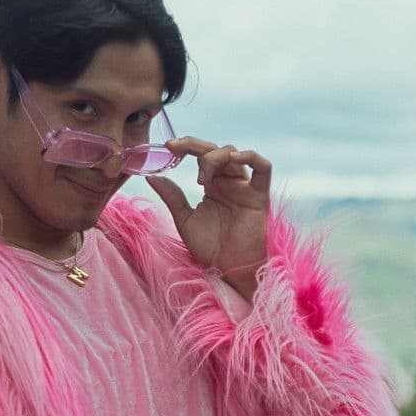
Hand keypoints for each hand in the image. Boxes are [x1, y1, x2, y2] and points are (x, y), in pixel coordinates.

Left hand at [146, 137, 270, 300]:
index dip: (185, 146)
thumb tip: (151, 175)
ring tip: (202, 177)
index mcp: (212, 184)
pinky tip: (234, 158)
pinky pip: (264, 169)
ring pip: (233, 155)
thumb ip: (172, 196)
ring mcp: (244, 187)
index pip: (201, 155)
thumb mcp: (184, 219)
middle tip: (175, 148)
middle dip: (194, 145)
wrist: (228, 270)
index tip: (167, 146)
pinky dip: (251, 157)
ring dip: (214, 158)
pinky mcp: (259, 196)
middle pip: (215, 150)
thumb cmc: (210, 248)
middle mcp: (229, 181)